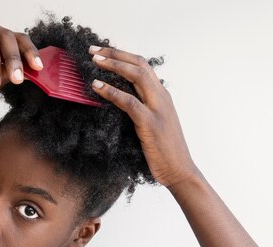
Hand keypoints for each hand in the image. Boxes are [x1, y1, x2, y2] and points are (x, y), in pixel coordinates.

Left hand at [88, 46, 199, 187]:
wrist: (179, 170)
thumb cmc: (164, 151)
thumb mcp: (153, 124)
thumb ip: (141, 109)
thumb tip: (120, 101)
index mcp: (162, 96)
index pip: (142, 66)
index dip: (122, 55)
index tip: (103, 51)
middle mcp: (161, 97)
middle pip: (139, 65)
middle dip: (115, 53)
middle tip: (93, 49)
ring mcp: (157, 109)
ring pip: (136, 77)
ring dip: (114, 65)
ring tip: (94, 60)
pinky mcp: (150, 124)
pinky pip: (129, 102)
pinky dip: (112, 92)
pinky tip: (97, 86)